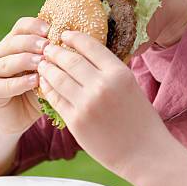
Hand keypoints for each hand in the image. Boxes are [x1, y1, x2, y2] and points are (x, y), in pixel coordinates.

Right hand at [0, 17, 48, 134]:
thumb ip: (52, 55)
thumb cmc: (38, 87)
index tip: (50, 30)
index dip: (35, 26)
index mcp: (12, 41)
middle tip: (48, 46)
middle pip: (14, 41)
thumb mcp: (46, 68)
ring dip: (26, 61)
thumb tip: (71, 42)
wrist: (21, 116)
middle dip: (32, 43)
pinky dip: (21, 82)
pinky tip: (34, 81)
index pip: (21, 26)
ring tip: (42, 63)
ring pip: (7, 62)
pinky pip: (5, 84)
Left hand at [37, 30, 172, 177]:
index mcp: (119, 73)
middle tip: (48, 48)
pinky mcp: (76, 121)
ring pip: (58, 78)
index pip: (90, 46)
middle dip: (55, 51)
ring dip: (47, 68)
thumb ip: (110, 70)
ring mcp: (87, 104)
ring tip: (42, 63)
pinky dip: (48, 88)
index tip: (65, 34)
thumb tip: (88, 54)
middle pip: (70, 60)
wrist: (144, 152)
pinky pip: (55, 99)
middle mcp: (102, 86)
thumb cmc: (140, 118)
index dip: (74, 37)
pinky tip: (45, 83)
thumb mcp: (131, 85)